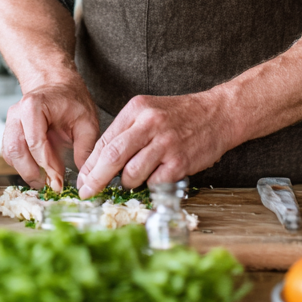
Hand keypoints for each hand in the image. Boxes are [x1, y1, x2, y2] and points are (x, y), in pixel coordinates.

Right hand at [1, 83, 99, 190]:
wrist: (58, 85)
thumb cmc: (72, 100)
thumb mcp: (87, 122)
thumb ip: (85, 149)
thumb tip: (84, 178)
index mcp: (33, 106)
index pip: (36, 142)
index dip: (47, 165)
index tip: (59, 182)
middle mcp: (16, 114)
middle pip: (16, 150)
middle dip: (32, 172)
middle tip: (50, 186)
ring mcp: (10, 122)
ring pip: (10, 154)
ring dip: (26, 172)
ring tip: (46, 181)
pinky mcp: (10, 132)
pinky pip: (10, 154)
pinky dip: (22, 166)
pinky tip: (39, 172)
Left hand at [76, 92, 234, 197]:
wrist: (218, 114)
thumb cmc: (181, 115)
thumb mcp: (149, 111)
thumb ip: (126, 131)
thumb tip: (101, 161)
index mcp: (136, 109)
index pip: (105, 140)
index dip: (90, 164)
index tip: (83, 179)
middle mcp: (149, 124)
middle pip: (112, 157)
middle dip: (96, 179)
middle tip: (88, 192)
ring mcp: (165, 143)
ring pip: (131, 174)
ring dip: (128, 183)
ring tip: (134, 179)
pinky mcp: (180, 162)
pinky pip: (154, 182)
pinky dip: (150, 185)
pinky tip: (154, 178)